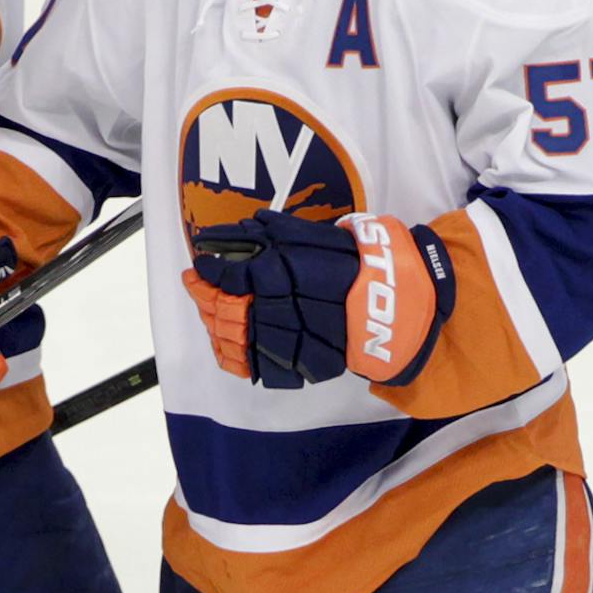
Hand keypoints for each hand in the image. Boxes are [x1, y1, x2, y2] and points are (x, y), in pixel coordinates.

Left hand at [182, 210, 455, 388]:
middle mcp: (284, 310)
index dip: (208, 272)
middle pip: (228, 310)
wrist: (397, 304)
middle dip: (204, 298)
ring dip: (216, 325)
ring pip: (238, 340)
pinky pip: (258, 367)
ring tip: (208, 312)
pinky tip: (226, 343)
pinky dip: (237, 357)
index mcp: (286, 275)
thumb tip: (245, 225)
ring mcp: (293, 342)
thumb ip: (279, 231)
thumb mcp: (319, 234)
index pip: (231, 278)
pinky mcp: (302, 365)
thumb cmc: (357, 262)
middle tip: (195, 286)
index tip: (198, 264)